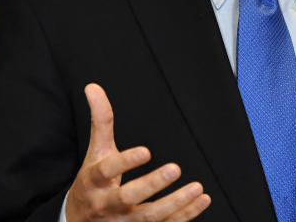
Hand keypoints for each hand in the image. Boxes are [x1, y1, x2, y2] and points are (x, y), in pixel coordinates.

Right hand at [65, 84, 210, 221]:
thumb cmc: (93, 181)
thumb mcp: (95, 152)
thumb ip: (100, 121)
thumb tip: (93, 86)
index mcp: (94, 181)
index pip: (106, 171)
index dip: (125, 162)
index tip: (146, 151)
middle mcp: (106, 205)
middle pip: (128, 198)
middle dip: (152, 185)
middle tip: (176, 168)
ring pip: (149, 217)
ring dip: (175, 204)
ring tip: (197, 188)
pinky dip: (185, 216)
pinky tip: (202, 200)